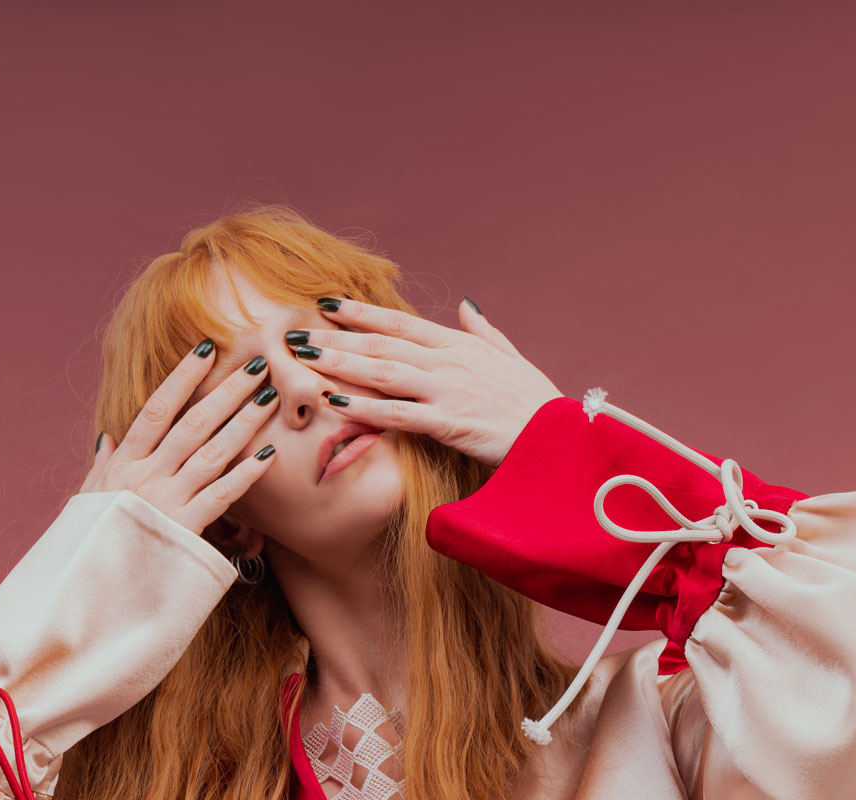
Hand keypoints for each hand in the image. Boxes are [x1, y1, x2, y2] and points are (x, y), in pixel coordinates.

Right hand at [82, 342, 278, 537]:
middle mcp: (145, 476)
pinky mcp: (184, 530)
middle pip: (192, 424)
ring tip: (269, 398)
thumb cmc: (91, 544)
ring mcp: (166, 502)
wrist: (88, 590)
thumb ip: (102, 468)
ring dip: (243, 423)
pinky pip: (221, 497)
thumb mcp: (89, 501)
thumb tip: (108, 438)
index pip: (157, 409)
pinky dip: (245, 476)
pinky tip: (268, 456)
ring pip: (212, 453)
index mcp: (123, 464)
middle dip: (227, 391)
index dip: (183, 377)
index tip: (206, 350)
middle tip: (257, 365)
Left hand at [288, 295, 564, 467]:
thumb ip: (485, 332)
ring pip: (384, 372)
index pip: (401, 323)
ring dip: (342, 364)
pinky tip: (336, 404)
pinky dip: (365, 408)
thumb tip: (467, 306)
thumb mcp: (511, 358)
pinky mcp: (450, 423)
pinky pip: (399, 414)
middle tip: (296, 333)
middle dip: (337, 338)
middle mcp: (449, 362)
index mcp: (460, 345)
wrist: (558, 438)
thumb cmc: (536, 403)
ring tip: (306, 360)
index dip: (362, 313)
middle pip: (383, 343)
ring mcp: (448, 391)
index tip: (328, 305)